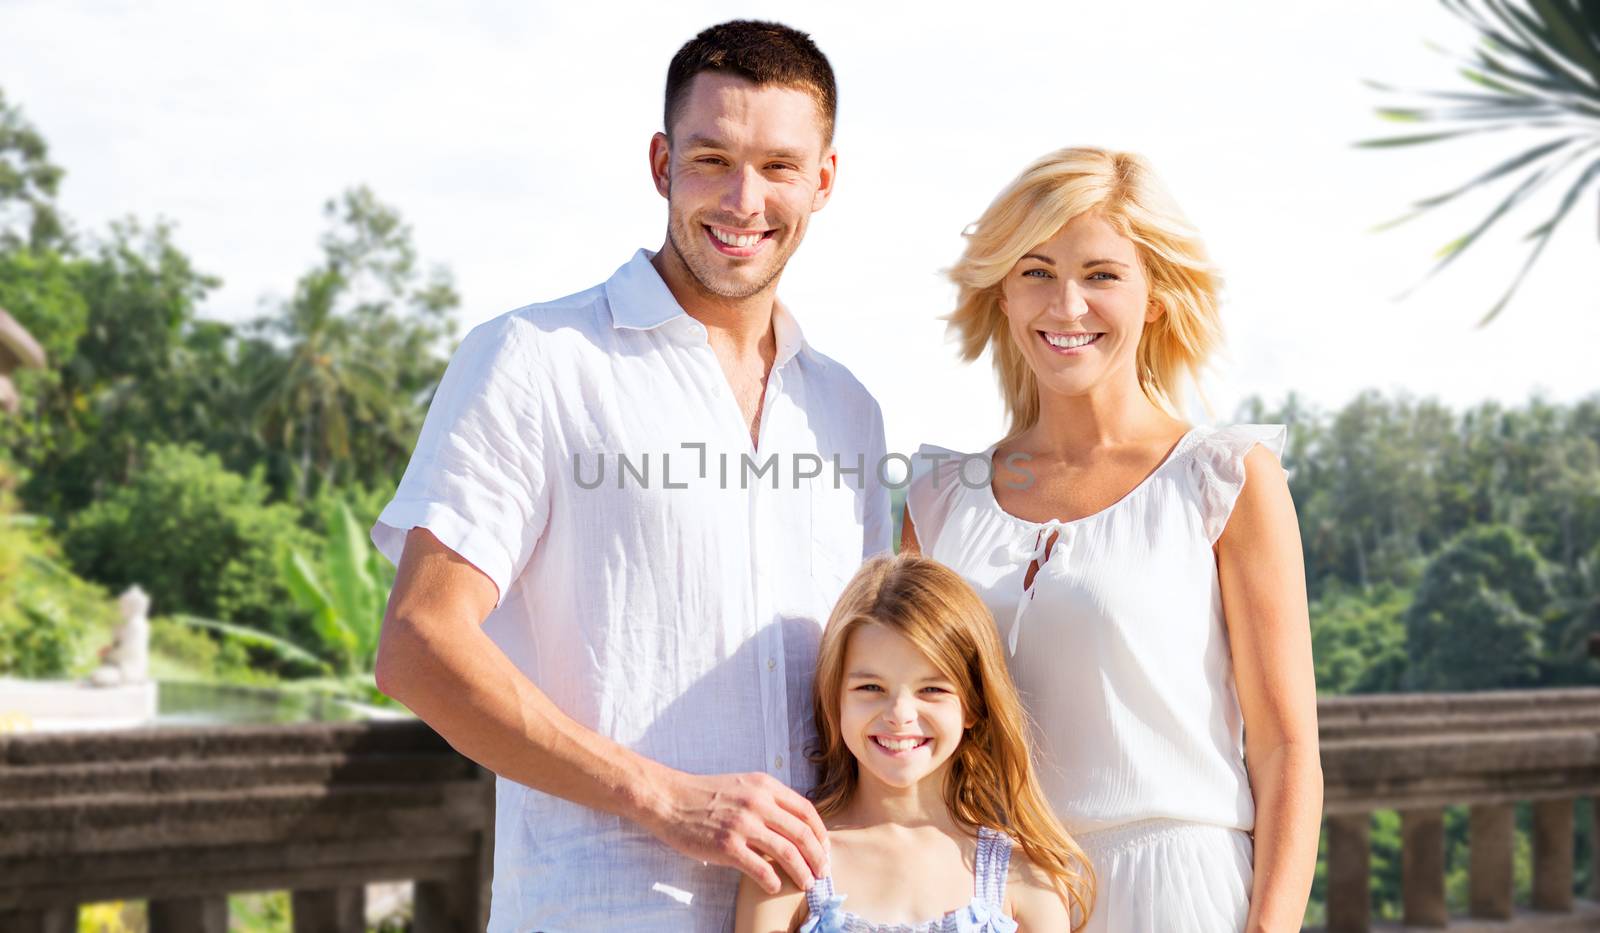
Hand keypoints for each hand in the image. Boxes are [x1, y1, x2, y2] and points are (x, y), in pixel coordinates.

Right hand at [642, 769, 829, 893]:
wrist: (669, 799)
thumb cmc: (705, 794)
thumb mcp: (743, 785)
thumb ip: (769, 799)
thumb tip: (795, 824)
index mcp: (764, 786)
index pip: (806, 811)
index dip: (820, 833)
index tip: (824, 849)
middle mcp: (757, 803)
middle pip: (802, 833)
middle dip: (818, 857)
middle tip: (823, 872)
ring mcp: (742, 825)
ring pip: (787, 852)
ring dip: (802, 872)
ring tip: (807, 883)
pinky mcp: (727, 846)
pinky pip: (760, 869)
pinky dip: (773, 881)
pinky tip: (774, 887)